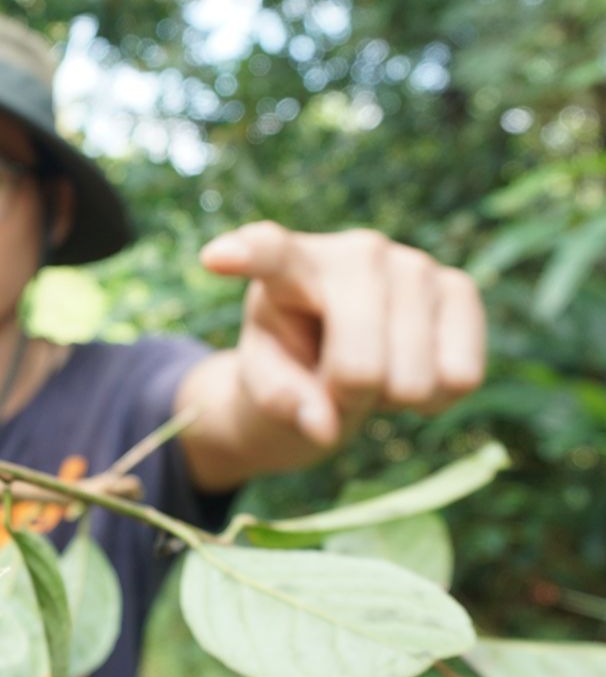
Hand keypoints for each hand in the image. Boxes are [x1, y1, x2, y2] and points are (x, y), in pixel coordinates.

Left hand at [199, 221, 485, 447]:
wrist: (342, 355)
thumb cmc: (291, 362)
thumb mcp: (265, 382)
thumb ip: (279, 400)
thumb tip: (323, 425)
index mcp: (286, 264)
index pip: (266, 252)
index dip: (247, 254)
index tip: (215, 258)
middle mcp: (355, 251)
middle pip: (360, 366)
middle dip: (347, 398)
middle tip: (334, 382)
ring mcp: (414, 263)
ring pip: (413, 379)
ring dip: (390, 398)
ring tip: (372, 368)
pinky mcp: (460, 289)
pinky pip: (461, 377)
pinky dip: (433, 397)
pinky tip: (412, 368)